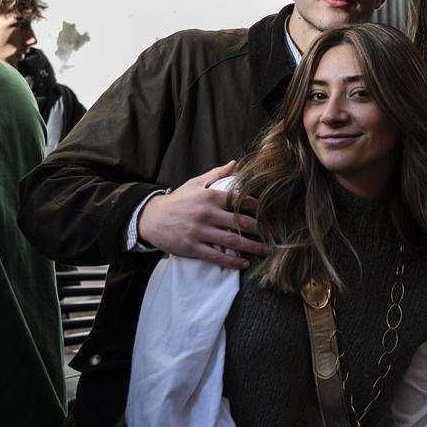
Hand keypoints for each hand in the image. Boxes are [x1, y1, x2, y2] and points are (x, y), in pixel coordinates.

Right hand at [137, 160, 268, 268]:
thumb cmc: (177, 200)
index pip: (240, 201)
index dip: (258, 207)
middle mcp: (206, 213)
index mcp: (209, 196)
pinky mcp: (192, 247)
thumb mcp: (195, 183)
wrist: (150, 218)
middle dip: (261, 229)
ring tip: (266, 251)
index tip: (271, 213)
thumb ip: (217, 174)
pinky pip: (216, 256)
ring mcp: (199, 232)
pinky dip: (232, 261)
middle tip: (275, 234)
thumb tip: (235, 163)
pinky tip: (245, 263)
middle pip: (240, 222)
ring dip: (252, 247)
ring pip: (232, 241)